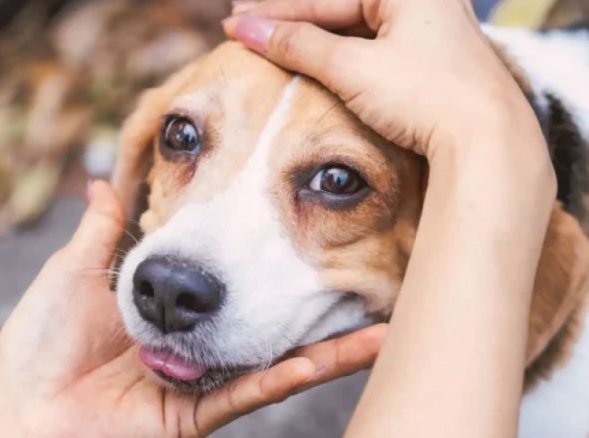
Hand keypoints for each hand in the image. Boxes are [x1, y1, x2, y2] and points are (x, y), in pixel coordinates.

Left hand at [0, 181, 386, 437]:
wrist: (20, 405)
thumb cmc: (40, 338)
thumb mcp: (79, 270)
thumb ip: (104, 229)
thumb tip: (100, 182)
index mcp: (170, 308)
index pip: (231, 279)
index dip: (266, 255)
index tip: (306, 220)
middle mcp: (195, 344)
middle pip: (266, 321)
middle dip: (314, 300)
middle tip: (366, 273)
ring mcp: (200, 381)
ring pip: (274, 361)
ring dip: (327, 346)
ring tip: (379, 323)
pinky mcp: (194, 414)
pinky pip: (248, 392)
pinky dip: (288, 376)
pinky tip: (328, 360)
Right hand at [223, 0, 544, 162]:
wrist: (488, 141)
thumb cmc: (426, 95)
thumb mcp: (352, 68)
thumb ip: (297, 44)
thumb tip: (245, 28)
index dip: (274, 13)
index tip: (233, 21)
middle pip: (338, 7)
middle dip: (289, 18)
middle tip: (243, 23)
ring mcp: (429, 27)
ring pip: (354, 26)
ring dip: (311, 37)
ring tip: (271, 42)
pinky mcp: (430, 57)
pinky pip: (372, 45)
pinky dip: (338, 53)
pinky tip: (313, 57)